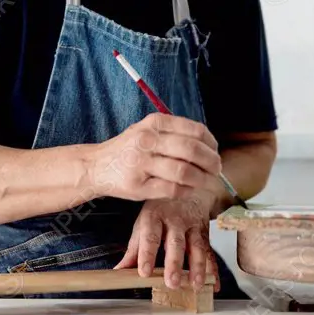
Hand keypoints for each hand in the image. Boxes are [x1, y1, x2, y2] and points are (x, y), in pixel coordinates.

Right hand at [87, 113, 222, 201]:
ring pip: (184, 172)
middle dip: (211, 163)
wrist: (96, 166)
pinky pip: (172, 190)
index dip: (211, 143)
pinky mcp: (138, 185)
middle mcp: (147, 140)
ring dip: (203, 180)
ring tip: (209, 183)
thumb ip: (174, 133)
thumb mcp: (147, 131)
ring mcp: (141, 163)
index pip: (194, 130)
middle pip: (192, 150)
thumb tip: (210, 146)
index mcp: (154, 123)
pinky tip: (190, 190)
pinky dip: (187, 191)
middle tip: (217, 170)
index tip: (215, 152)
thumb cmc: (129, 149)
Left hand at [113, 194, 220, 291]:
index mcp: (154, 217)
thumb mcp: (144, 222)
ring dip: (198, 267)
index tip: (144, 272)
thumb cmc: (161, 209)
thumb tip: (119, 272)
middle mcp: (174, 220)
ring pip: (196, 246)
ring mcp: (192, 225)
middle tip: (172, 282)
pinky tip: (214, 284)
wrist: (186, 186)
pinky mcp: (205, 231)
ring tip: (196, 284)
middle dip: (174, 263)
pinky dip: (213, 269)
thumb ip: (134, 249)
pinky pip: (210, 251)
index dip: (147, 254)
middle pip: (175, 242)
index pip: (150, 236)